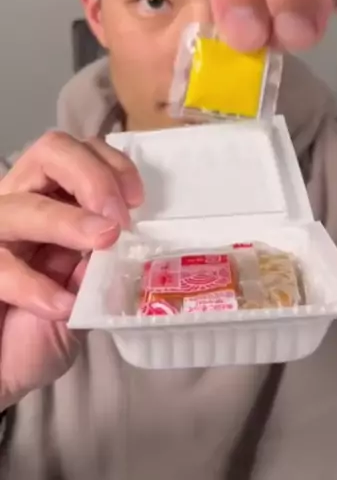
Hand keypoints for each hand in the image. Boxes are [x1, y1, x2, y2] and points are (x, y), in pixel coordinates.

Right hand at [0, 132, 142, 409]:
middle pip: (50, 151)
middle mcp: (18, 201)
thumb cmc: (42, 328)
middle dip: (91, 177)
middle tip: (117, 220)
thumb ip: (105, 261)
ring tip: (103, 243)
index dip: (111, 164)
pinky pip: (1, 264)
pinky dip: (35, 284)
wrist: (4, 373)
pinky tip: (63, 305)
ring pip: (22, 206)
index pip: (79, 149)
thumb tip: (135, 241)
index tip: (137, 200)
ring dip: (67, 221)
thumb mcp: (86, 291)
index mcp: (50, 197)